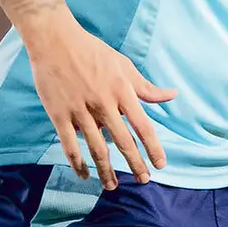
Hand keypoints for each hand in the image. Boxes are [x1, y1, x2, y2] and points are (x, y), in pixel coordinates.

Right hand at [23, 16, 177, 189]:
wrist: (55, 40)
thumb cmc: (92, 51)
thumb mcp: (124, 65)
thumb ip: (146, 87)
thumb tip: (172, 95)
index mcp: (122, 90)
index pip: (143, 126)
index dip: (153, 148)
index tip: (161, 165)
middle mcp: (103, 102)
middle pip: (122, 141)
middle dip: (135, 164)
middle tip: (143, 180)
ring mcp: (80, 110)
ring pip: (96, 148)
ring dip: (106, 170)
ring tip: (113, 186)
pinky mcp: (59, 114)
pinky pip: (70, 145)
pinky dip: (77, 163)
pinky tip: (84, 175)